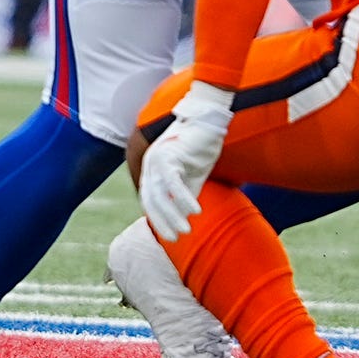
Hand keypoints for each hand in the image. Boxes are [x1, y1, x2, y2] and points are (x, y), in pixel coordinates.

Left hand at [138, 82, 234, 242]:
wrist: (208, 120)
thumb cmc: (200, 147)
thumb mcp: (192, 176)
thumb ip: (185, 194)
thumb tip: (184, 216)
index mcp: (152, 169)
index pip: (149, 200)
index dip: (158, 218)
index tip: (170, 236)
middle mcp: (150, 164)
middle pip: (151, 200)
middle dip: (162, 221)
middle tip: (176, 238)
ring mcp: (157, 158)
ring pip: (161, 194)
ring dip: (173, 214)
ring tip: (186, 230)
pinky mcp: (170, 154)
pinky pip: (173, 182)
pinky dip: (184, 198)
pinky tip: (196, 212)